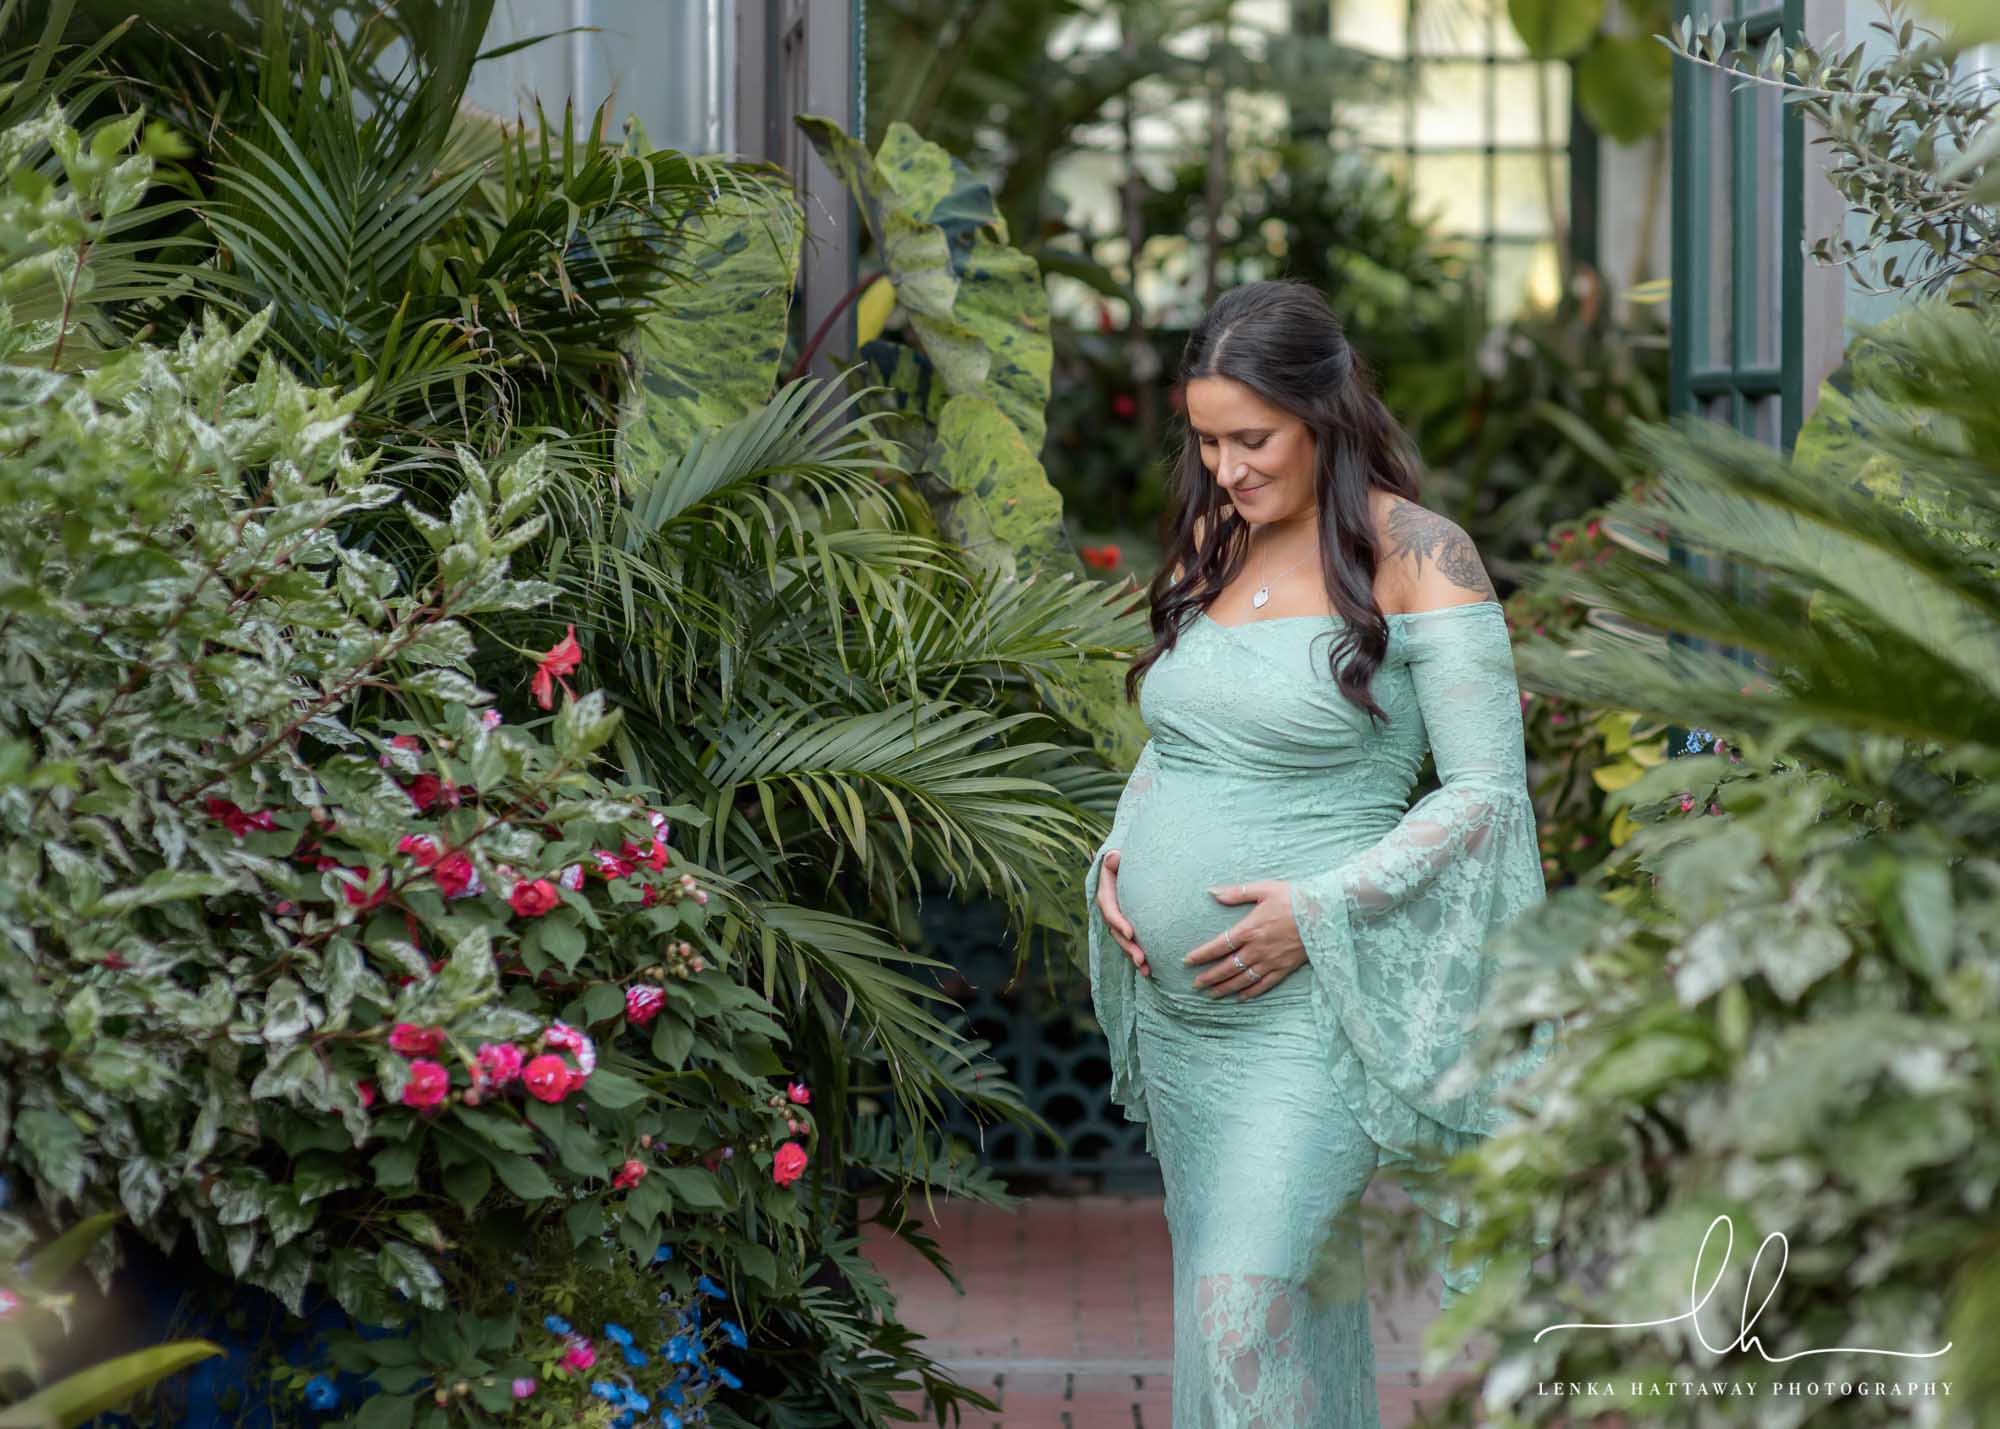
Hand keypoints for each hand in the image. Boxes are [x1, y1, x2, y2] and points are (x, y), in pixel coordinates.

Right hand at [1095, 850, 1149, 976]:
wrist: (1131, 865)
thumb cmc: (1127, 859)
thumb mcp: (1118, 856)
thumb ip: (1115, 859)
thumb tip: (1114, 857)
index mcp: (1106, 892)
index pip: (1109, 908)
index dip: (1117, 922)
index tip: (1130, 933)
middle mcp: (1110, 909)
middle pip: (1116, 931)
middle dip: (1127, 946)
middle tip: (1141, 959)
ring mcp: (1119, 920)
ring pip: (1123, 941)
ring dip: (1133, 956)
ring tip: (1146, 970)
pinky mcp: (1130, 926)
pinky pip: (1132, 943)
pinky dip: (1140, 956)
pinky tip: (1150, 971)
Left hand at [1184, 880, 1305, 999]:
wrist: (1324, 912)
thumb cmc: (1293, 897)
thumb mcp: (1264, 888)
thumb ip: (1236, 892)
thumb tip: (1211, 892)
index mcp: (1250, 928)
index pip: (1219, 945)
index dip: (1201, 955)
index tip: (1187, 962)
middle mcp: (1258, 948)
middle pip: (1227, 967)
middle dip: (1209, 977)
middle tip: (1194, 985)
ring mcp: (1271, 960)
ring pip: (1243, 979)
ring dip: (1225, 988)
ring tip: (1211, 995)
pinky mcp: (1285, 968)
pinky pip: (1264, 984)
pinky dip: (1251, 992)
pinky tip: (1240, 998)